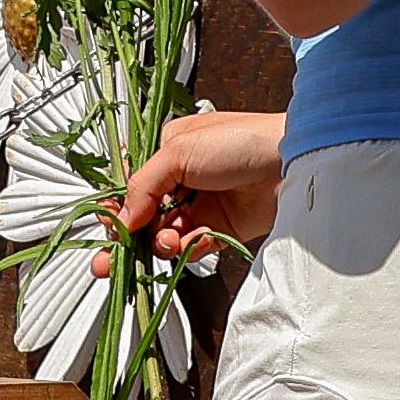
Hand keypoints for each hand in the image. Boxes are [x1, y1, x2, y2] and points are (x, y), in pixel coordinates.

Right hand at [115, 105, 282, 259]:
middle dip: (129, 238)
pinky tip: (195, 241)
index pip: (133, 186)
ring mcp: (201, 206)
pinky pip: (192, 249)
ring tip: (169, 240)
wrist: (290, 163)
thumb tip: (122, 218)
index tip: (109, 225)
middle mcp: (183, 181)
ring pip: (166, 237)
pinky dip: (190, 249)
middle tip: (111, 259)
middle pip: (145, 217)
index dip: (120, 209)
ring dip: (162, 243)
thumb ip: (143, 185)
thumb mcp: (179, 151)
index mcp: (169, 153)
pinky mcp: (220, 230)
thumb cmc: (240, 140)